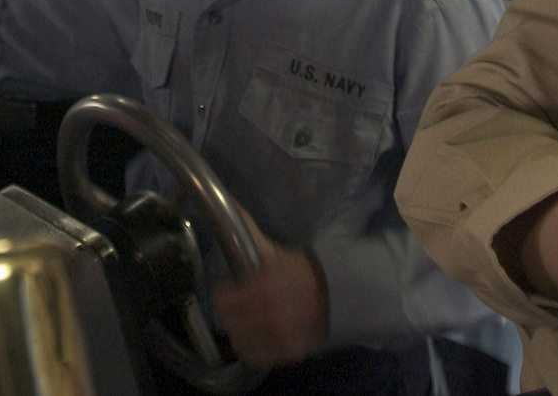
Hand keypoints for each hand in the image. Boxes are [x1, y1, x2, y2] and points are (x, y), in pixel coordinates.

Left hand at [211, 209, 327, 367]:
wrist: (337, 292)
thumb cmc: (299, 269)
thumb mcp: (272, 249)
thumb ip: (246, 230)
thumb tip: (227, 201)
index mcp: (261, 286)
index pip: (221, 301)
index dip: (224, 295)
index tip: (232, 292)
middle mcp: (267, 314)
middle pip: (228, 323)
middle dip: (233, 314)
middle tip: (242, 308)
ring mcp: (278, 336)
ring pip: (239, 343)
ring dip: (242, 334)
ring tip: (252, 324)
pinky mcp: (287, 353)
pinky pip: (256, 357)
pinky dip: (255, 350)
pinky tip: (262, 338)